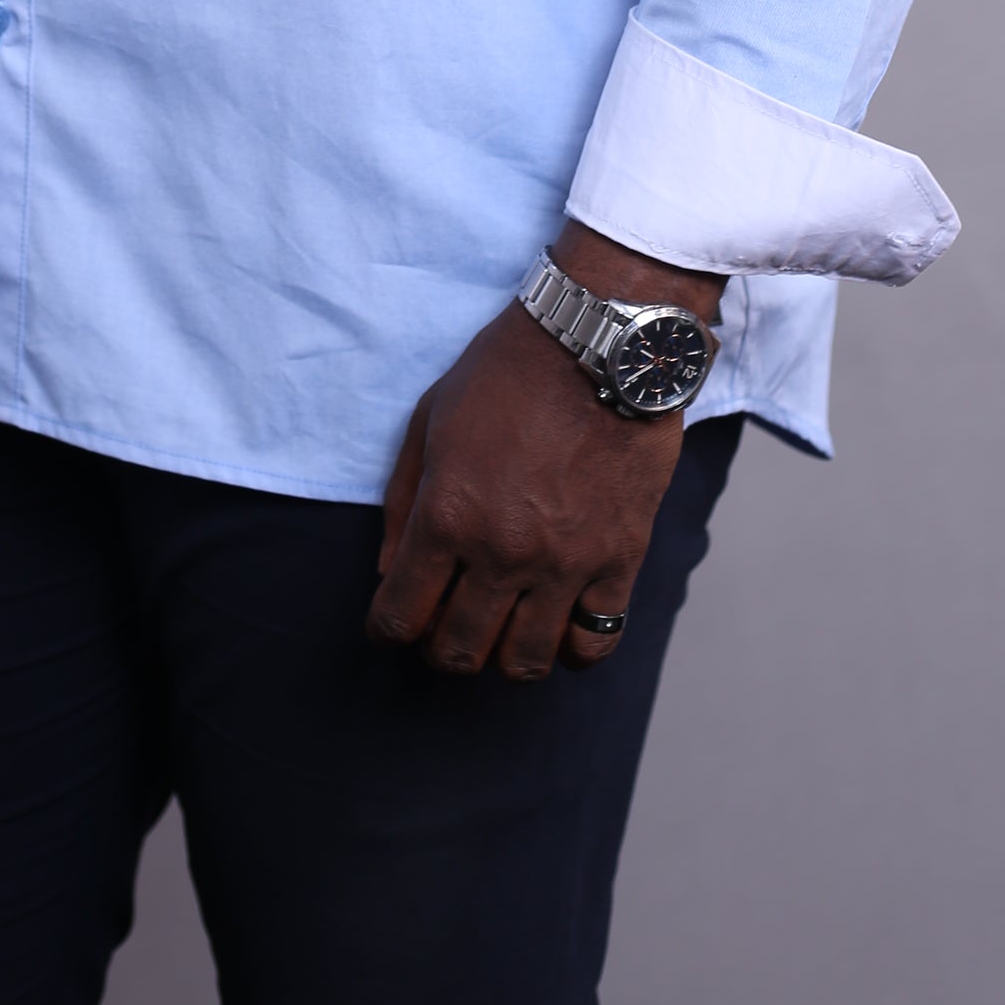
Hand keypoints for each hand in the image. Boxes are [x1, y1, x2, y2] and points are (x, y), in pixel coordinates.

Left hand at [367, 224, 726, 681]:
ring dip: (504, 656)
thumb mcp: (430, 420)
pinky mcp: (617, 560)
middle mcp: (501, 552)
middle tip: (447, 622)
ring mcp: (564, 563)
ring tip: (503, 627)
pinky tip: (559, 623)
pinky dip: (571, 647)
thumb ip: (402, 503)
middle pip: (458, 653)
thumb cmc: (507, 372)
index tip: (394, 623)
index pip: (399, 618)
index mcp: (446, 516)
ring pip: (525, 662)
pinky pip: (593, 643)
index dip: (387, 630)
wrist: (600, 342)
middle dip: (440, 649)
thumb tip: (390, 573)